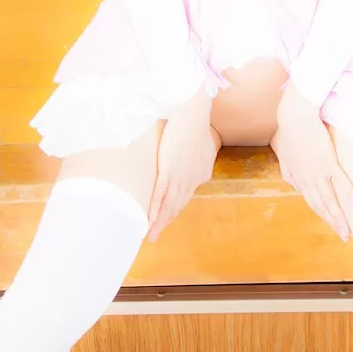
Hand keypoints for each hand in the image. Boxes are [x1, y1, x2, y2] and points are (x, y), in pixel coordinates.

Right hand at [147, 87, 216, 241]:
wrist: (193, 115)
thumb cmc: (196, 127)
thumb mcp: (204, 149)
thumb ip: (202, 162)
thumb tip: (201, 173)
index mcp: (197, 176)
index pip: (183, 198)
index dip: (173, 211)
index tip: (165, 221)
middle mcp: (189, 181)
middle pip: (175, 206)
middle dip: (164, 222)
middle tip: (154, 236)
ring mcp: (179, 177)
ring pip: (167, 205)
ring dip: (158, 222)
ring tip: (149, 235)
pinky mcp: (169, 170)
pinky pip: (160, 194)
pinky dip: (154, 209)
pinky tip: (148, 220)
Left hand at [272, 80, 352, 241]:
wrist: (294, 117)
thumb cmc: (290, 134)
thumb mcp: (285, 157)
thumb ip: (289, 173)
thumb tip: (294, 186)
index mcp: (300, 179)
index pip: (313, 202)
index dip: (323, 215)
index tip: (333, 226)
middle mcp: (308, 179)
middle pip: (322, 206)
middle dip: (333, 222)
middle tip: (344, 236)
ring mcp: (318, 171)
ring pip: (329, 198)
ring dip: (339, 216)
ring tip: (348, 230)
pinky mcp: (326, 160)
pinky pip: (338, 178)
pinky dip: (345, 189)